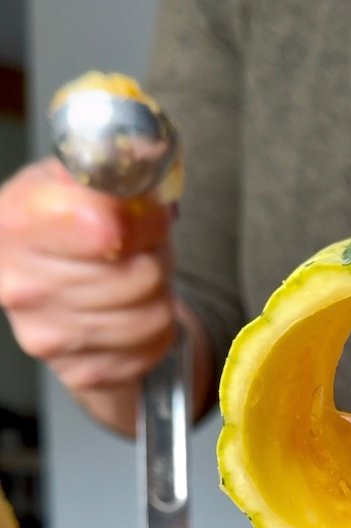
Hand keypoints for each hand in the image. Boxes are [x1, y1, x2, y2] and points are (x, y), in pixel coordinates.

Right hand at [0, 158, 174, 395]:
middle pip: (138, 275)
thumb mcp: (85, 183)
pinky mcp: (80, 372)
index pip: (101, 225)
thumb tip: (141, 155)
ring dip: (159, 295)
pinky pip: (153, 345)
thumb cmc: (79, 233)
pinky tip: (130, 314)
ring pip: (152, 313)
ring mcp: (47, 336)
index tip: (138, 216)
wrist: (67, 295)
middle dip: (152, 258)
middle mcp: (18, 284)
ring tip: (135, 281)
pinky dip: (156, 330)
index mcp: (15, 223)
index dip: (139, 221)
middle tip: (136, 251)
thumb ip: (109, 169)